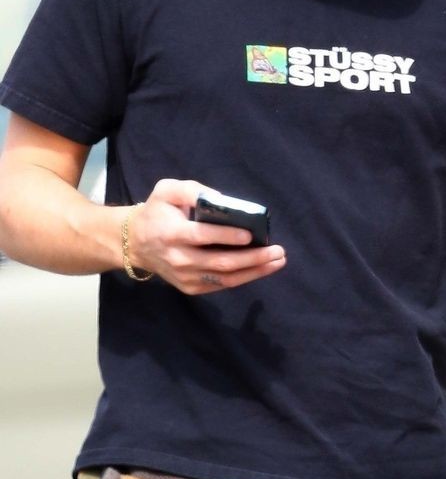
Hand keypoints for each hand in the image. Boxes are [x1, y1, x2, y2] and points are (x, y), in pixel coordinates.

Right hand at [126, 179, 285, 295]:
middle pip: (221, 262)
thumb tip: (221, 200)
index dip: (227, 236)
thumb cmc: (156, 213)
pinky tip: (261, 268)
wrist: (135, 243)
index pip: (203, 236)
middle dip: (253, 258)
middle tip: (278, 251)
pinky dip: (244, 277)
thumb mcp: (166, 191)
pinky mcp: (190, 288)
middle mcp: (179, 259)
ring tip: (277, 261)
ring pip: (225, 278)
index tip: (250, 234)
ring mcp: (185, 277)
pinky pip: (221, 285)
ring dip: (255, 271)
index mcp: (172, 234)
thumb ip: (191, 190)